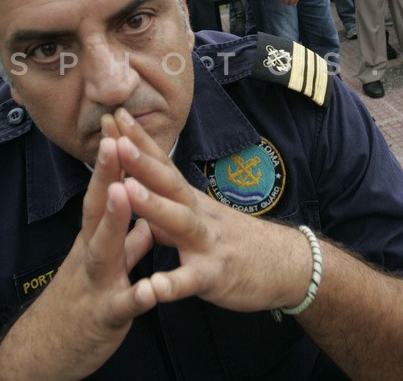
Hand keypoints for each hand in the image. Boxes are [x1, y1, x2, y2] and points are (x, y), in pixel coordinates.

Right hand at [0, 115, 158, 379]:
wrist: (46, 353)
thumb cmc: (79, 302)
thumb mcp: (103, 264)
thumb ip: (127, 240)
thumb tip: (145, 217)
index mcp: (95, 239)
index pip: (103, 191)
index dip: (112, 160)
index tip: (119, 124)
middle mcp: (90, 254)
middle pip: (96, 208)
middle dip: (106, 174)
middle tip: (113, 139)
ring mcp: (95, 283)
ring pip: (104, 249)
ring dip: (113, 220)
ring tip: (122, 192)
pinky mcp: (104, 317)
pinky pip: (122, 306)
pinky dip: (136, 296)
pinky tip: (150, 290)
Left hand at [107, 109, 312, 312]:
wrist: (289, 266)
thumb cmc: (238, 240)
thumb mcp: (202, 217)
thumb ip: (169, 205)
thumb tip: (137, 187)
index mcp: (190, 201)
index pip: (162, 164)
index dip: (139, 140)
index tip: (113, 113)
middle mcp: (199, 215)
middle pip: (169, 183)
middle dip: (141, 161)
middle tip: (115, 139)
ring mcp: (208, 244)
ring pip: (180, 223)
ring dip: (152, 205)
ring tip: (126, 189)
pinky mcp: (215, 277)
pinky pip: (191, 281)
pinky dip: (171, 285)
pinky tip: (151, 288)